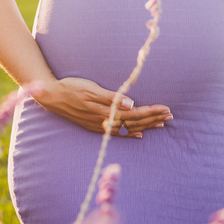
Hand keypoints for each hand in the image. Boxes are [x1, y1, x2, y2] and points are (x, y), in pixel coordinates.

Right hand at [32, 77, 171, 137]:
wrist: (52, 97)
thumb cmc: (71, 88)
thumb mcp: (91, 89)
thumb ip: (111, 97)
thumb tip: (131, 104)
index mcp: (106, 111)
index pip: (135, 113)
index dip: (152, 111)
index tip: (166, 109)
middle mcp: (105, 122)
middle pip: (135, 122)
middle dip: (154, 118)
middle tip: (170, 115)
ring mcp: (101, 126)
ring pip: (128, 128)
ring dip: (146, 126)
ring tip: (161, 123)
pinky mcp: (96, 127)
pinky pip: (117, 133)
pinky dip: (130, 134)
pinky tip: (139, 135)